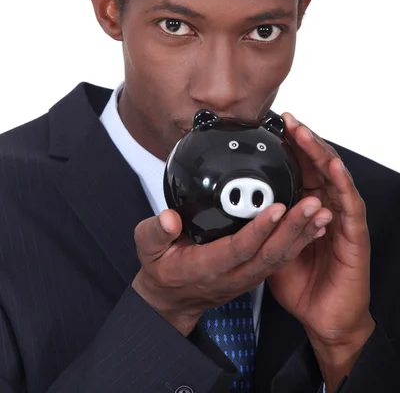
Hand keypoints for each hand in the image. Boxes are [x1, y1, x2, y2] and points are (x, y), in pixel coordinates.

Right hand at [132, 194, 331, 335]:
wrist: (172, 298)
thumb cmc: (161, 268)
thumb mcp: (147, 248)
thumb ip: (155, 231)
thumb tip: (169, 218)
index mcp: (206, 268)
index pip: (238, 249)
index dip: (258, 230)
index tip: (276, 208)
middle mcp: (232, 276)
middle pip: (269, 255)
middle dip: (292, 229)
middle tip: (310, 204)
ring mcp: (246, 277)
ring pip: (280, 258)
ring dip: (302, 235)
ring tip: (320, 210)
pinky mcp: (254, 272)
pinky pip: (280, 259)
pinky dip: (300, 241)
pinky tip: (314, 224)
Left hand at [267, 113, 374, 388]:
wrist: (326, 317)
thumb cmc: (301, 282)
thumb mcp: (269, 246)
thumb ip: (257, 222)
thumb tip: (226, 208)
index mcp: (306, 207)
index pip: (300, 168)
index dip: (289, 146)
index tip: (274, 126)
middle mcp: (326, 207)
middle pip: (317, 165)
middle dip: (304, 140)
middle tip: (288, 120)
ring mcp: (342, 219)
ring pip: (333, 177)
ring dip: (319, 154)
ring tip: (304, 134)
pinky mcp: (355, 235)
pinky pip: (349, 205)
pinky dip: (341, 184)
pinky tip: (331, 166)